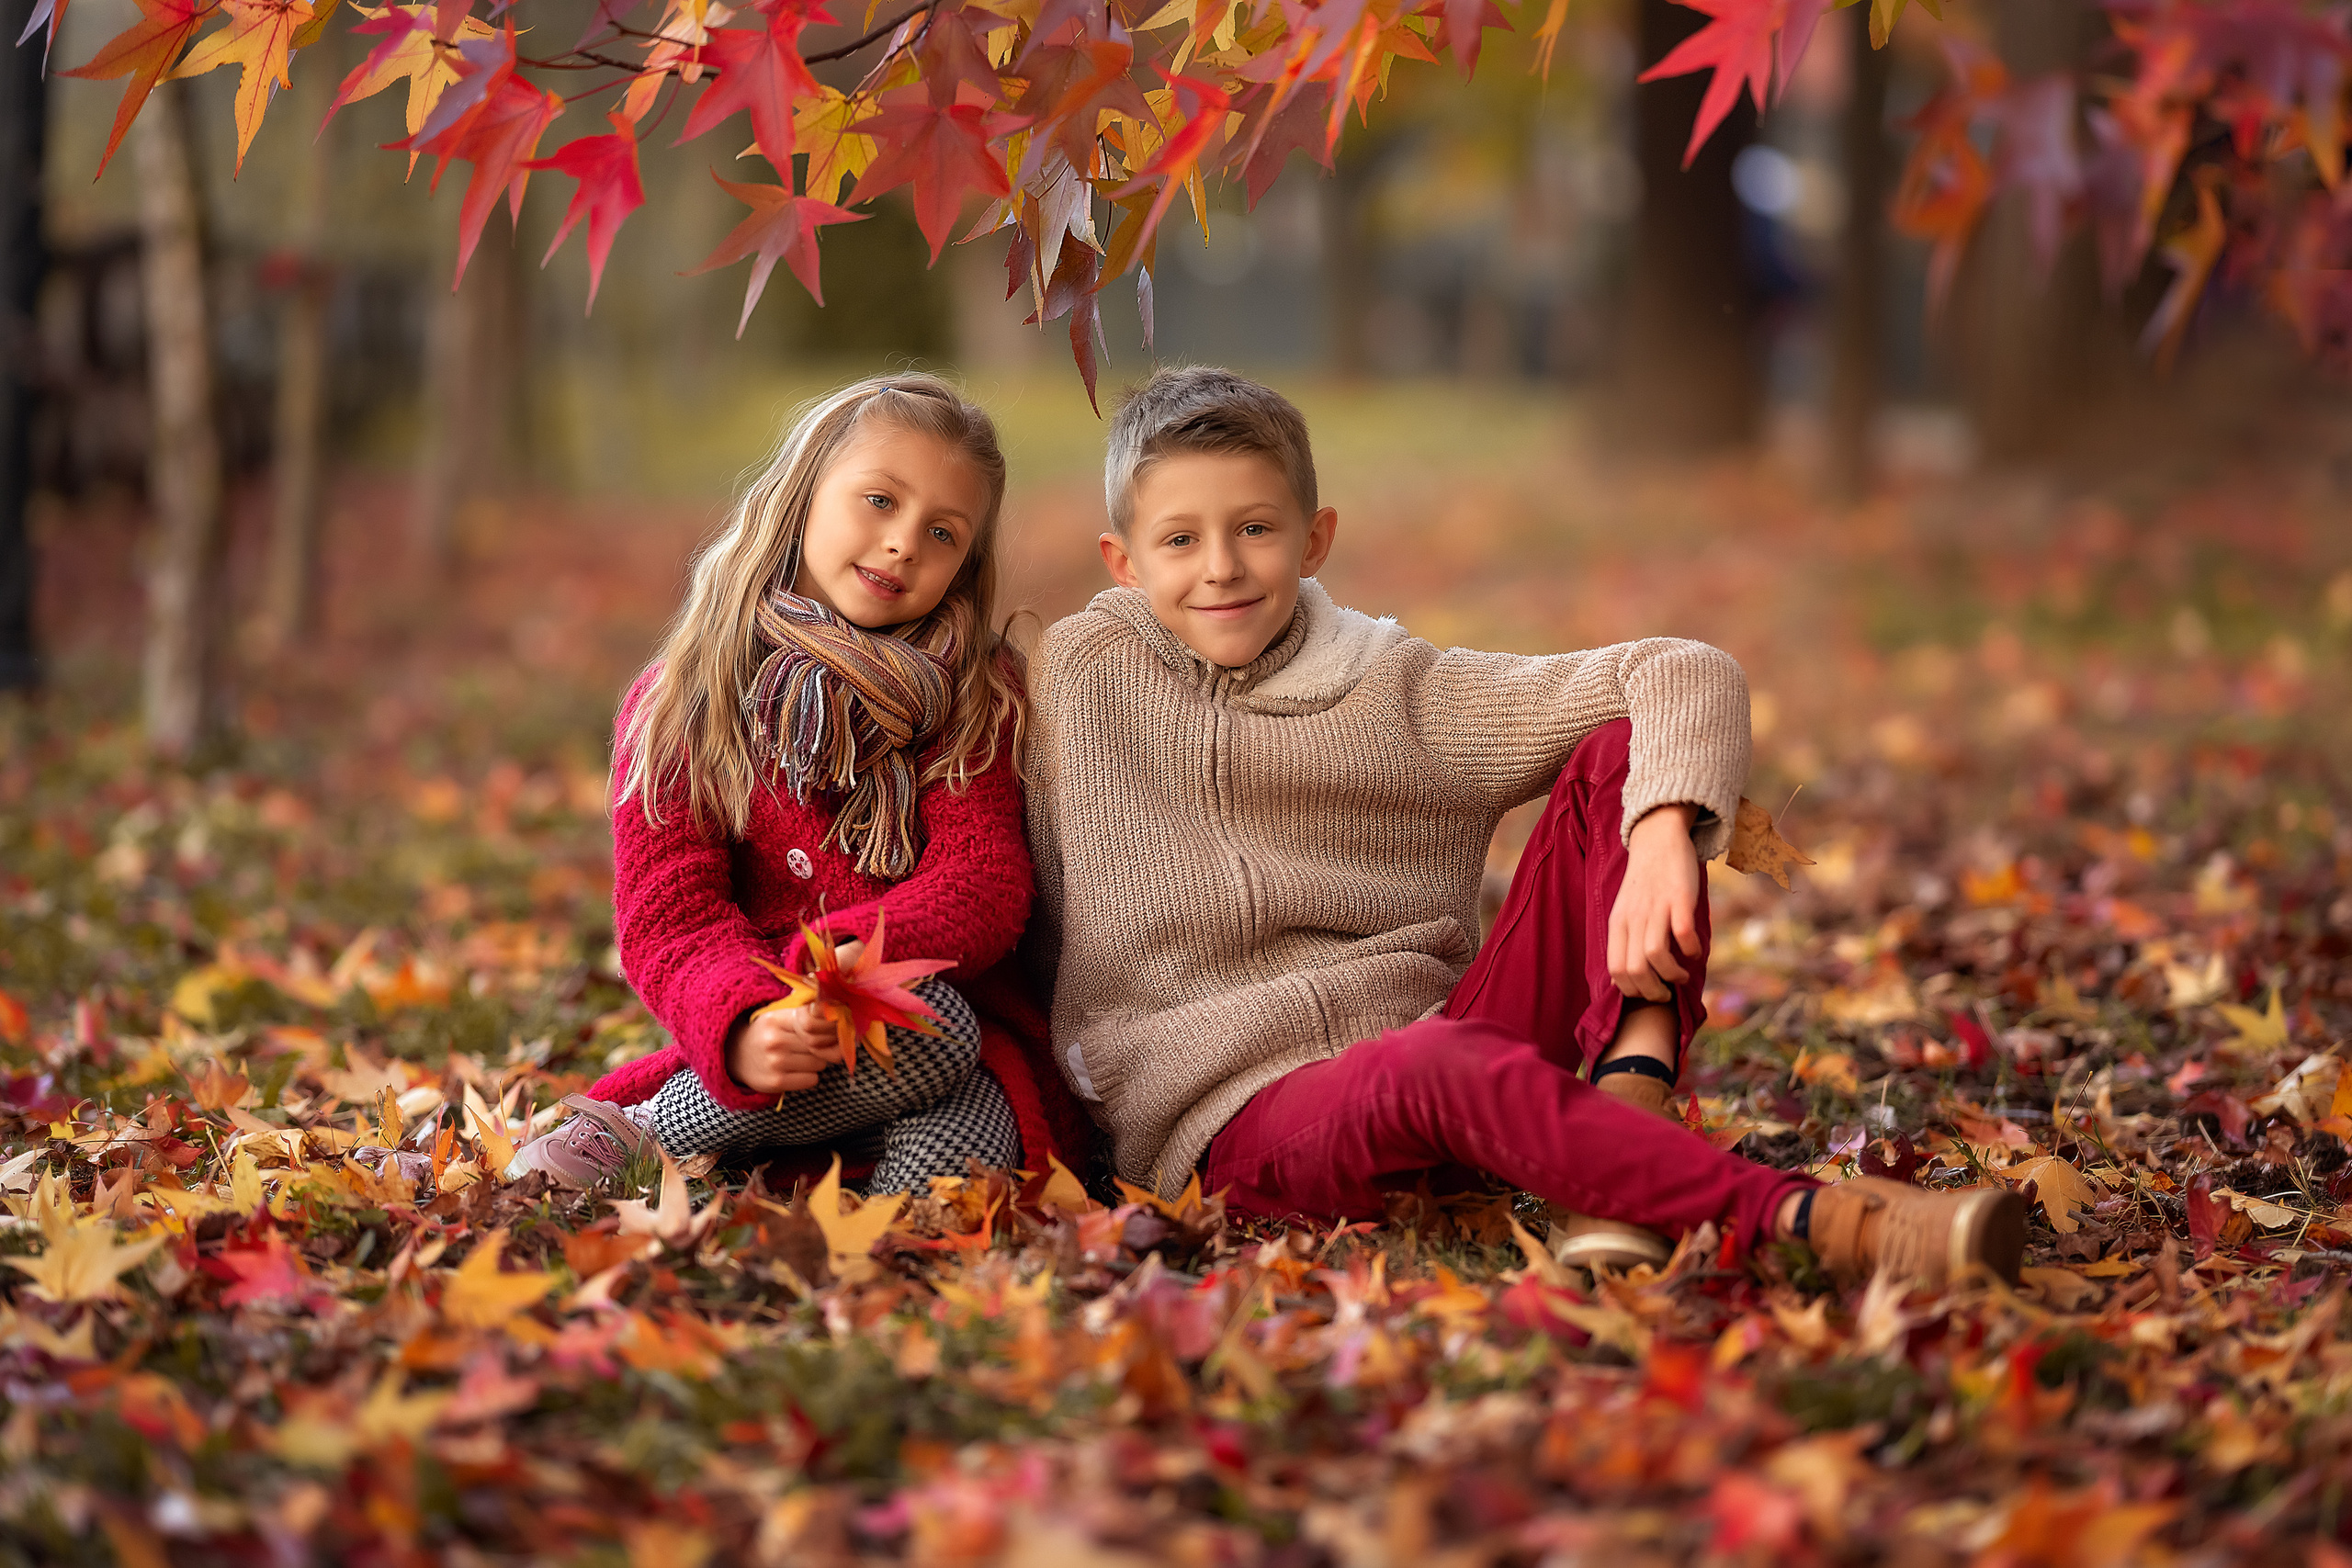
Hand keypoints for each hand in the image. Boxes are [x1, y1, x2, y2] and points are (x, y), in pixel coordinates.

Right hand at [726, 1005, 838, 1094]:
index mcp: (776, 1019)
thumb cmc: (765, 1034)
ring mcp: (775, 1062)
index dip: (824, 1029)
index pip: (815, 1022)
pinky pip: (812, 1080)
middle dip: (820, 1047)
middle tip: (807, 1047)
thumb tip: (840, 1022)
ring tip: (799, 1059)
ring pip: (819, 1063)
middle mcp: (775, 1040)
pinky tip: (795, 1071)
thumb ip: (804, 1016)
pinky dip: (808, 1077)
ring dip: (815, 1063)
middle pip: (820, 1045)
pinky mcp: (776, 1082)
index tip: (824, 1032)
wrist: (735, 1057)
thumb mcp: (778, 1017)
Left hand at [1607, 803, 1701, 1002]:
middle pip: (1635, 970)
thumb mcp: (1626, 911)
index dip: (1632, 990)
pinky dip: (1690, 949)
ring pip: (1654, 956)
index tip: (1648, 992)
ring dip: (1671, 975)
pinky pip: (1683, 932)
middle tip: (1666, 993)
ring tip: (1681, 975)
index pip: (1616, 969)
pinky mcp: (1678, 897)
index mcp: (1617, 924)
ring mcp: (1655, 907)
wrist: (1657, 841)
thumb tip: (1637, 975)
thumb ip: (1628, 939)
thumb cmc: (1644, 883)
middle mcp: (1633, 918)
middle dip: (1653, 992)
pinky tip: (1694, 951)